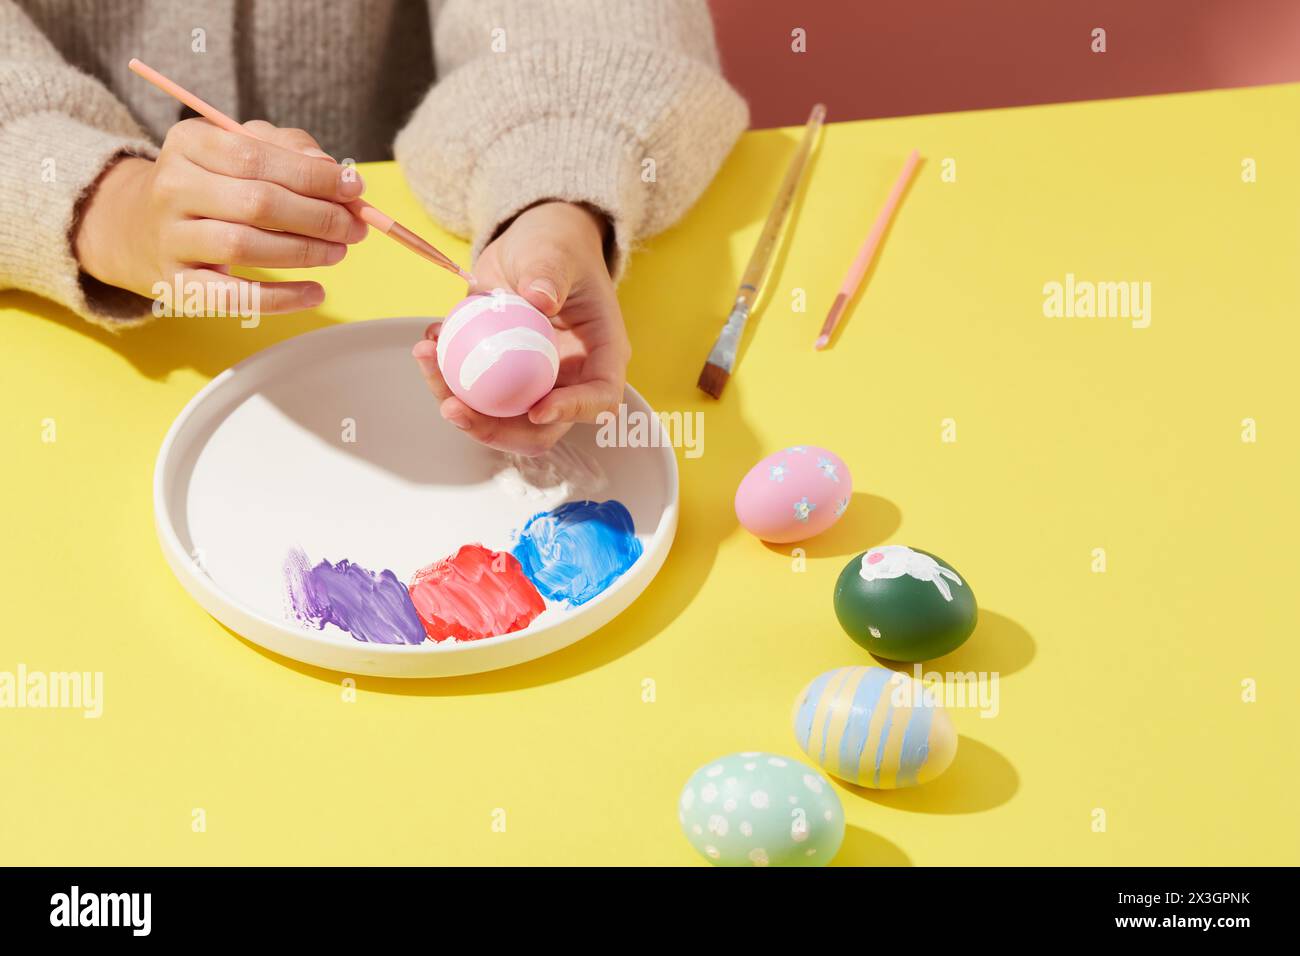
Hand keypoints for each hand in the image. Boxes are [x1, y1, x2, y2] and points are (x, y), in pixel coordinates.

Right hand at [73, 119, 366, 313]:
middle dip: (317, 217)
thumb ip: (289, 149)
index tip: (354, 189)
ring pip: (244, 247)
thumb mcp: (242, 149)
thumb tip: (335, 173)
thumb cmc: (214, 183)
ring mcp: (171, 238)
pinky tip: (315, 292)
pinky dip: (280, 299)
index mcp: (189, 143)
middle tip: (354, 228)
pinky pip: (232, 297)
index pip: (256, 156)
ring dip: (304, 253)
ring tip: (338, 252)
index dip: (312, 176)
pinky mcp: (178, 283)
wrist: (142, 227)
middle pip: (256, 203)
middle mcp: (172, 188)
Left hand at [411, 201, 630, 455]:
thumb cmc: (556, 246)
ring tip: (426, 358)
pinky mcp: (500, 378)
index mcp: (601, 354)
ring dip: (458, 403)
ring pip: (499, 417)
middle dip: (497, 430)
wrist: (529, 247)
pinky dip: (445, 376)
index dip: (573, 412)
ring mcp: (532, 382)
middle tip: (453, 408)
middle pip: (542, 427)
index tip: (537, 409)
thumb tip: (540, 300)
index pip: (600, 397)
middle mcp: (570, 378)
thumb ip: (549, 272)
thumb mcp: (555, 251)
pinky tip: (428, 344)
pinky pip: (473, 393)